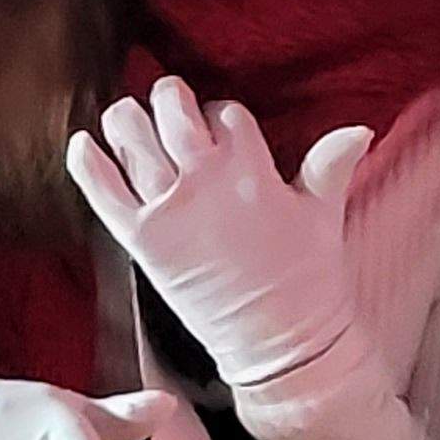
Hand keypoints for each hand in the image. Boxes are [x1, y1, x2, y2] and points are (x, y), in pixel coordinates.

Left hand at [66, 78, 369, 389]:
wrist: (281, 343)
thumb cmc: (308, 280)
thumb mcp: (323, 215)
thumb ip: (329, 166)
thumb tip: (359, 129)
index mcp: (252, 171)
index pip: (227, 115)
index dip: (221, 115)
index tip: (219, 126)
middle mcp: (206, 182)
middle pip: (175, 114)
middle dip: (169, 97)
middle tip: (166, 95)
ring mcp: (170, 210)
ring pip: (134, 140)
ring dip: (125, 119)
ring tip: (123, 114)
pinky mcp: (143, 241)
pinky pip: (103, 192)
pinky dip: (87, 164)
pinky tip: (81, 143)